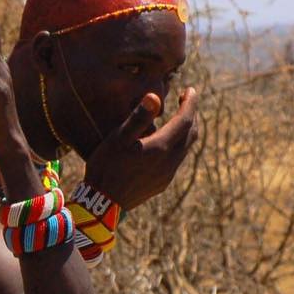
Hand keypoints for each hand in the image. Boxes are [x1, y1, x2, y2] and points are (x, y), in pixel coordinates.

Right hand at [83, 88, 198, 209]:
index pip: (185, 120)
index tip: (191, 90)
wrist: (102, 204)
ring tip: (176, 120)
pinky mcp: (162, 184)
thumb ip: (138, 118)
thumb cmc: (106, 167)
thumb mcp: (118, 139)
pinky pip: (176, 160)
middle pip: (190, 134)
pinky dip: (177, 146)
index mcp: (161, 147)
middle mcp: (170, 161)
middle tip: (185, 101)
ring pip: (185, 148)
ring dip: (185, 131)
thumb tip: (155, 96)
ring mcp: (167, 174)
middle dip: (191, 115)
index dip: (190, 103)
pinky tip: (163, 144)